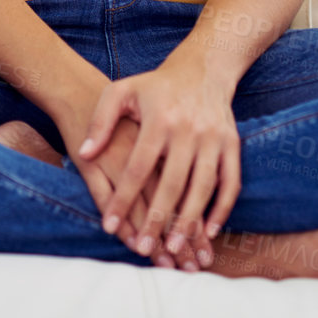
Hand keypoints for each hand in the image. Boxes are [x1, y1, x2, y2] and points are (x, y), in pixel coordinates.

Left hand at [77, 65, 241, 265]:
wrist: (201, 70)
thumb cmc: (154, 86)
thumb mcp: (121, 92)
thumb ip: (100, 122)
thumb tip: (85, 153)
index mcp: (159, 119)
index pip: (138, 167)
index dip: (123, 199)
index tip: (109, 226)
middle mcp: (188, 130)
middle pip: (172, 183)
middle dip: (157, 219)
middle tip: (144, 248)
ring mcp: (213, 138)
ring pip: (203, 187)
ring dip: (190, 221)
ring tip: (174, 247)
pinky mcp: (232, 144)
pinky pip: (231, 182)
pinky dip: (223, 208)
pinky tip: (209, 230)